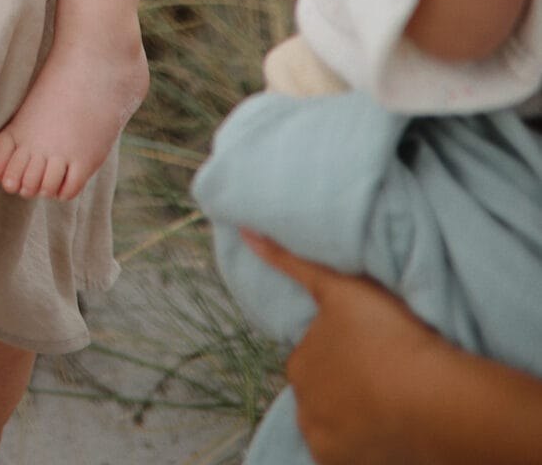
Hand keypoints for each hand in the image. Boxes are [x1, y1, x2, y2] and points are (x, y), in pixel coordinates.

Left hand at [239, 232, 541, 464]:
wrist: (431, 398)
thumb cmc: (386, 336)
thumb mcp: (339, 287)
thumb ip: (291, 261)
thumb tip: (245, 233)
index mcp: (298, 364)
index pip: (312, 358)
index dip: (340, 353)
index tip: (368, 349)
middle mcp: (303, 408)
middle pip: (321, 394)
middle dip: (341, 385)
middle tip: (379, 374)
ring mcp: (326, 443)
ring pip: (333, 425)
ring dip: (350, 415)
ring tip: (387, 402)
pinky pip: (348, 455)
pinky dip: (360, 444)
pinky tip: (384, 429)